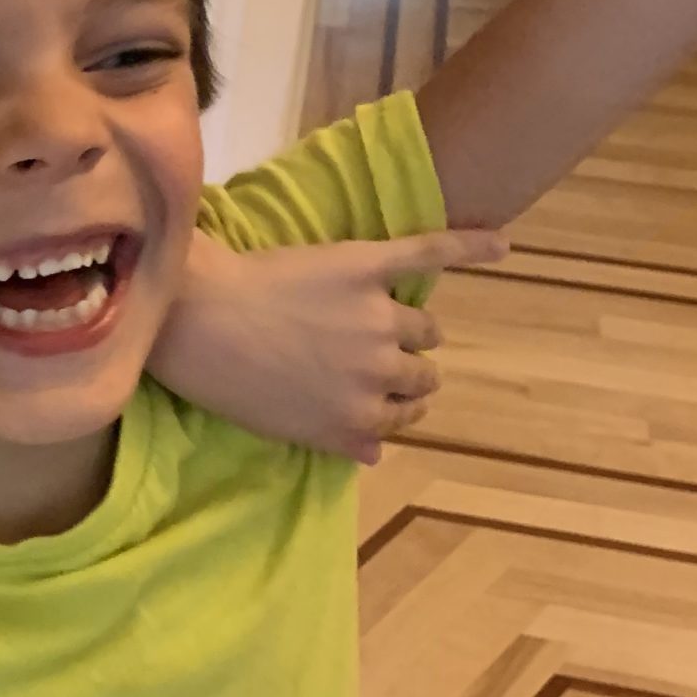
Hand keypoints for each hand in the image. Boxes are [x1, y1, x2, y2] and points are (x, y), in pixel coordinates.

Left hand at [149, 229, 507, 462]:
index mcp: (361, 418)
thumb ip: (338, 439)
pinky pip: (431, 255)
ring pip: (425, 329)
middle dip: (404, 368)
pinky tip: (502, 243)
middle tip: (368, 354)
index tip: (376, 392)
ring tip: (382, 316)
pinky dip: (470, 246)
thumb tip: (376, 453)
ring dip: (413, 328)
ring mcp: (378, 319)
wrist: (194, 319)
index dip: (391, 403)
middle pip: (423, 374)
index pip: (404, 416)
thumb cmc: (227, 380)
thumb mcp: (285, 428)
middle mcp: (381, 373)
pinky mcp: (367, 267)